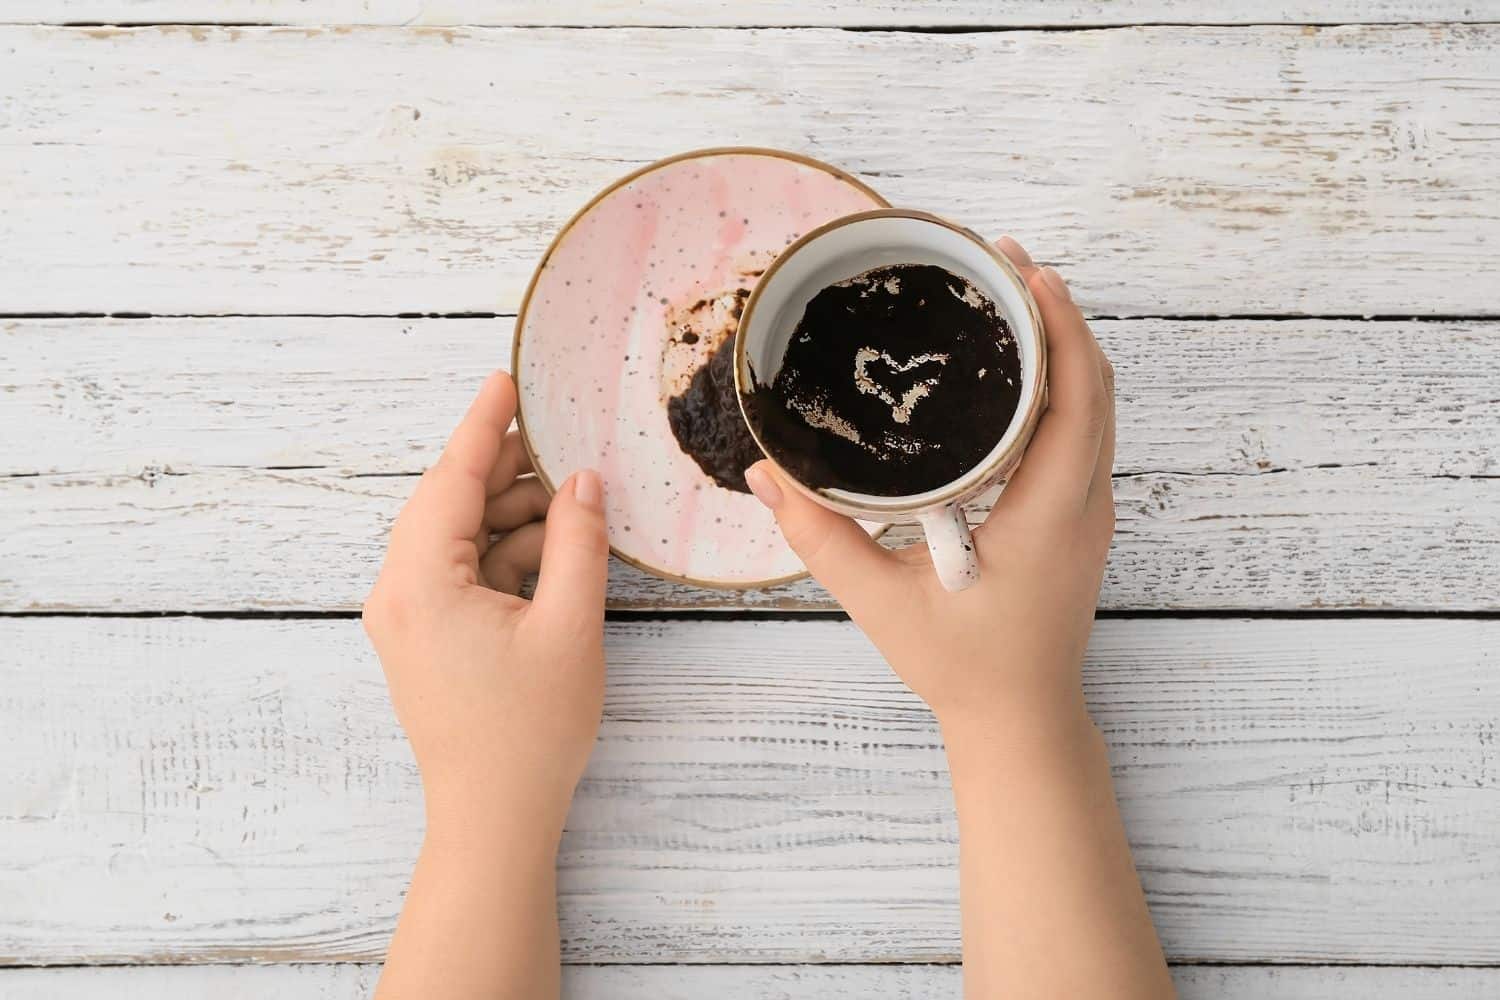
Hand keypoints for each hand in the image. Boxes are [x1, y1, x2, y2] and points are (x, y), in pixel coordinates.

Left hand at [363, 371, 608, 840]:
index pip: (450, 480)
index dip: (482, 425)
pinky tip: (553, 551)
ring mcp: (407, 619)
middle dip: (504, 471)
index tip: (504, 380)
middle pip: (449, 504)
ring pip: (458, 539)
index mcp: (420, 583)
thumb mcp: (568, 626)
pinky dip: (503, 556)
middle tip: (558, 440)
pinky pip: (460, 574)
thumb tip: (582, 483)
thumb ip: (576, 543)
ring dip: (511, 517)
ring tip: (571, 504)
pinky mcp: (424, 640)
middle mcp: (398, 594)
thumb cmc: (527, 731)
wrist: (492, 818)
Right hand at [744, 239, 1114, 741]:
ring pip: (1097, 408)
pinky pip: (1084, 433)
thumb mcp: (881, 603)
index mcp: (1047, 517)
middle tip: (1003, 262)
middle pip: (1096, 387)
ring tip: (1010, 296)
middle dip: (1060, 315)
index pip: (1076, 401)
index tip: (1027, 272)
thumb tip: (766, 472)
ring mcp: (1088, 514)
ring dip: (1064, 347)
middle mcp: (1082, 506)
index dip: (1061, 328)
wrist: (1021, 720)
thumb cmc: (960, 668)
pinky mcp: (1078, 521)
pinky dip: (1062, 386)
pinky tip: (1016, 370)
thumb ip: (820, 537)